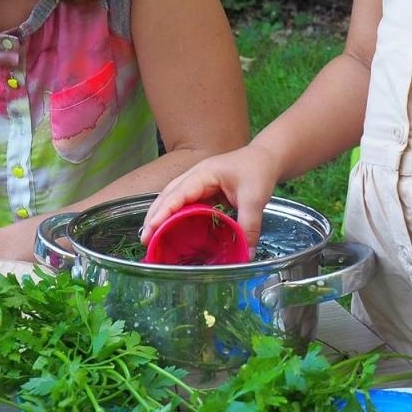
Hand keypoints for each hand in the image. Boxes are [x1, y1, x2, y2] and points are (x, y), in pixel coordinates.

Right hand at [140, 144, 281, 246]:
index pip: (179, 192)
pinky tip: (169, 230)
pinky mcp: (202, 191)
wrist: (266, 158)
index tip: (152, 227)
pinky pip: (183, 203)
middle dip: (154, 215)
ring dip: (159, 215)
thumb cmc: (258, 171)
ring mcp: (197, 183)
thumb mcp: (255, 198)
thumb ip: (250, 225)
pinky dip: (173, 216)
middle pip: (168, 194)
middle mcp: (196, 176)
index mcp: (204, 173)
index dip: (165, 210)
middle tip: (145, 239)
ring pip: (172, 198)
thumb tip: (247, 254)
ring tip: (150, 237)